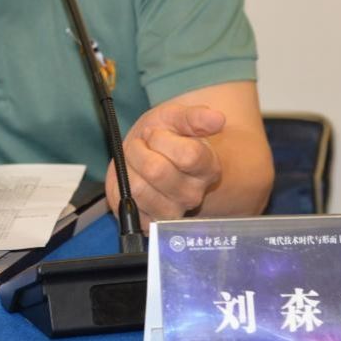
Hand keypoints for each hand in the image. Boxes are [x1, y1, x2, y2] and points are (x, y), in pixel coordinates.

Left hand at [105, 100, 224, 230]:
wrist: (145, 156)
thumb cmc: (163, 136)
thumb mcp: (175, 118)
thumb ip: (194, 117)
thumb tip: (218, 118)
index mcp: (208, 168)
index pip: (189, 156)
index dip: (162, 139)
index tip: (155, 133)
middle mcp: (193, 195)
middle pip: (156, 171)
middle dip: (139, 150)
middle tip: (141, 145)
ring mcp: (172, 212)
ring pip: (138, 188)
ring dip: (128, 167)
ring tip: (135, 161)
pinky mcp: (149, 223)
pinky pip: (126, 203)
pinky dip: (121, 187)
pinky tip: (132, 179)